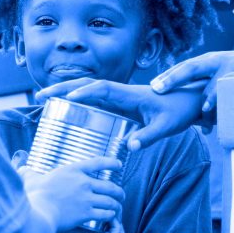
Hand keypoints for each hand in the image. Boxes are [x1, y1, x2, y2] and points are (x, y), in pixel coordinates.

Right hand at [20, 155, 124, 232]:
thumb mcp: (31, 179)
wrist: (38, 212)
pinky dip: (110, 215)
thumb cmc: (32, 196)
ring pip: (110, 201)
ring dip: (116, 205)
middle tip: (121, 195)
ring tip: (117, 208)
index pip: (97, 162)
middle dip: (119, 191)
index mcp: (72, 170)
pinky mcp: (87, 212)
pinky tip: (110, 217)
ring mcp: (86, 197)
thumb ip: (29, 173)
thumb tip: (21, 168)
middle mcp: (83, 182)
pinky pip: (105, 213)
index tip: (119, 164)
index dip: (110, 162)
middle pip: (110, 185)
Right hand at [35, 79, 203, 149]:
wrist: (193, 101)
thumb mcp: (167, 126)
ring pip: (89, 90)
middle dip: (63, 88)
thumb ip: (148, 136)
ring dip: (67, 92)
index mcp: (132, 94)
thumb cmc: (181, 110)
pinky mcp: (123, 104)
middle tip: (40, 95)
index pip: (103, 89)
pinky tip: (67, 109)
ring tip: (45, 99)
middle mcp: (123, 92)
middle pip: (88, 85)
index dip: (85, 91)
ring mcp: (121, 97)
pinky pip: (97, 99)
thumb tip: (128, 147)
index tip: (67, 96)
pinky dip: (79, 100)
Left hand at [152, 49, 233, 113]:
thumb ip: (215, 87)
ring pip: (212, 87)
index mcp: (215, 59)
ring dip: (206, 105)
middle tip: (156, 89)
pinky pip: (230, 94)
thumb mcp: (232, 73)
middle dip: (172, 78)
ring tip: (201, 119)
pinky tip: (215, 116)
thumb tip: (200, 112)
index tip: (153, 85)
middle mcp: (221, 61)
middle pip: (191, 68)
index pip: (187, 66)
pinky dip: (221, 105)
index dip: (170, 75)